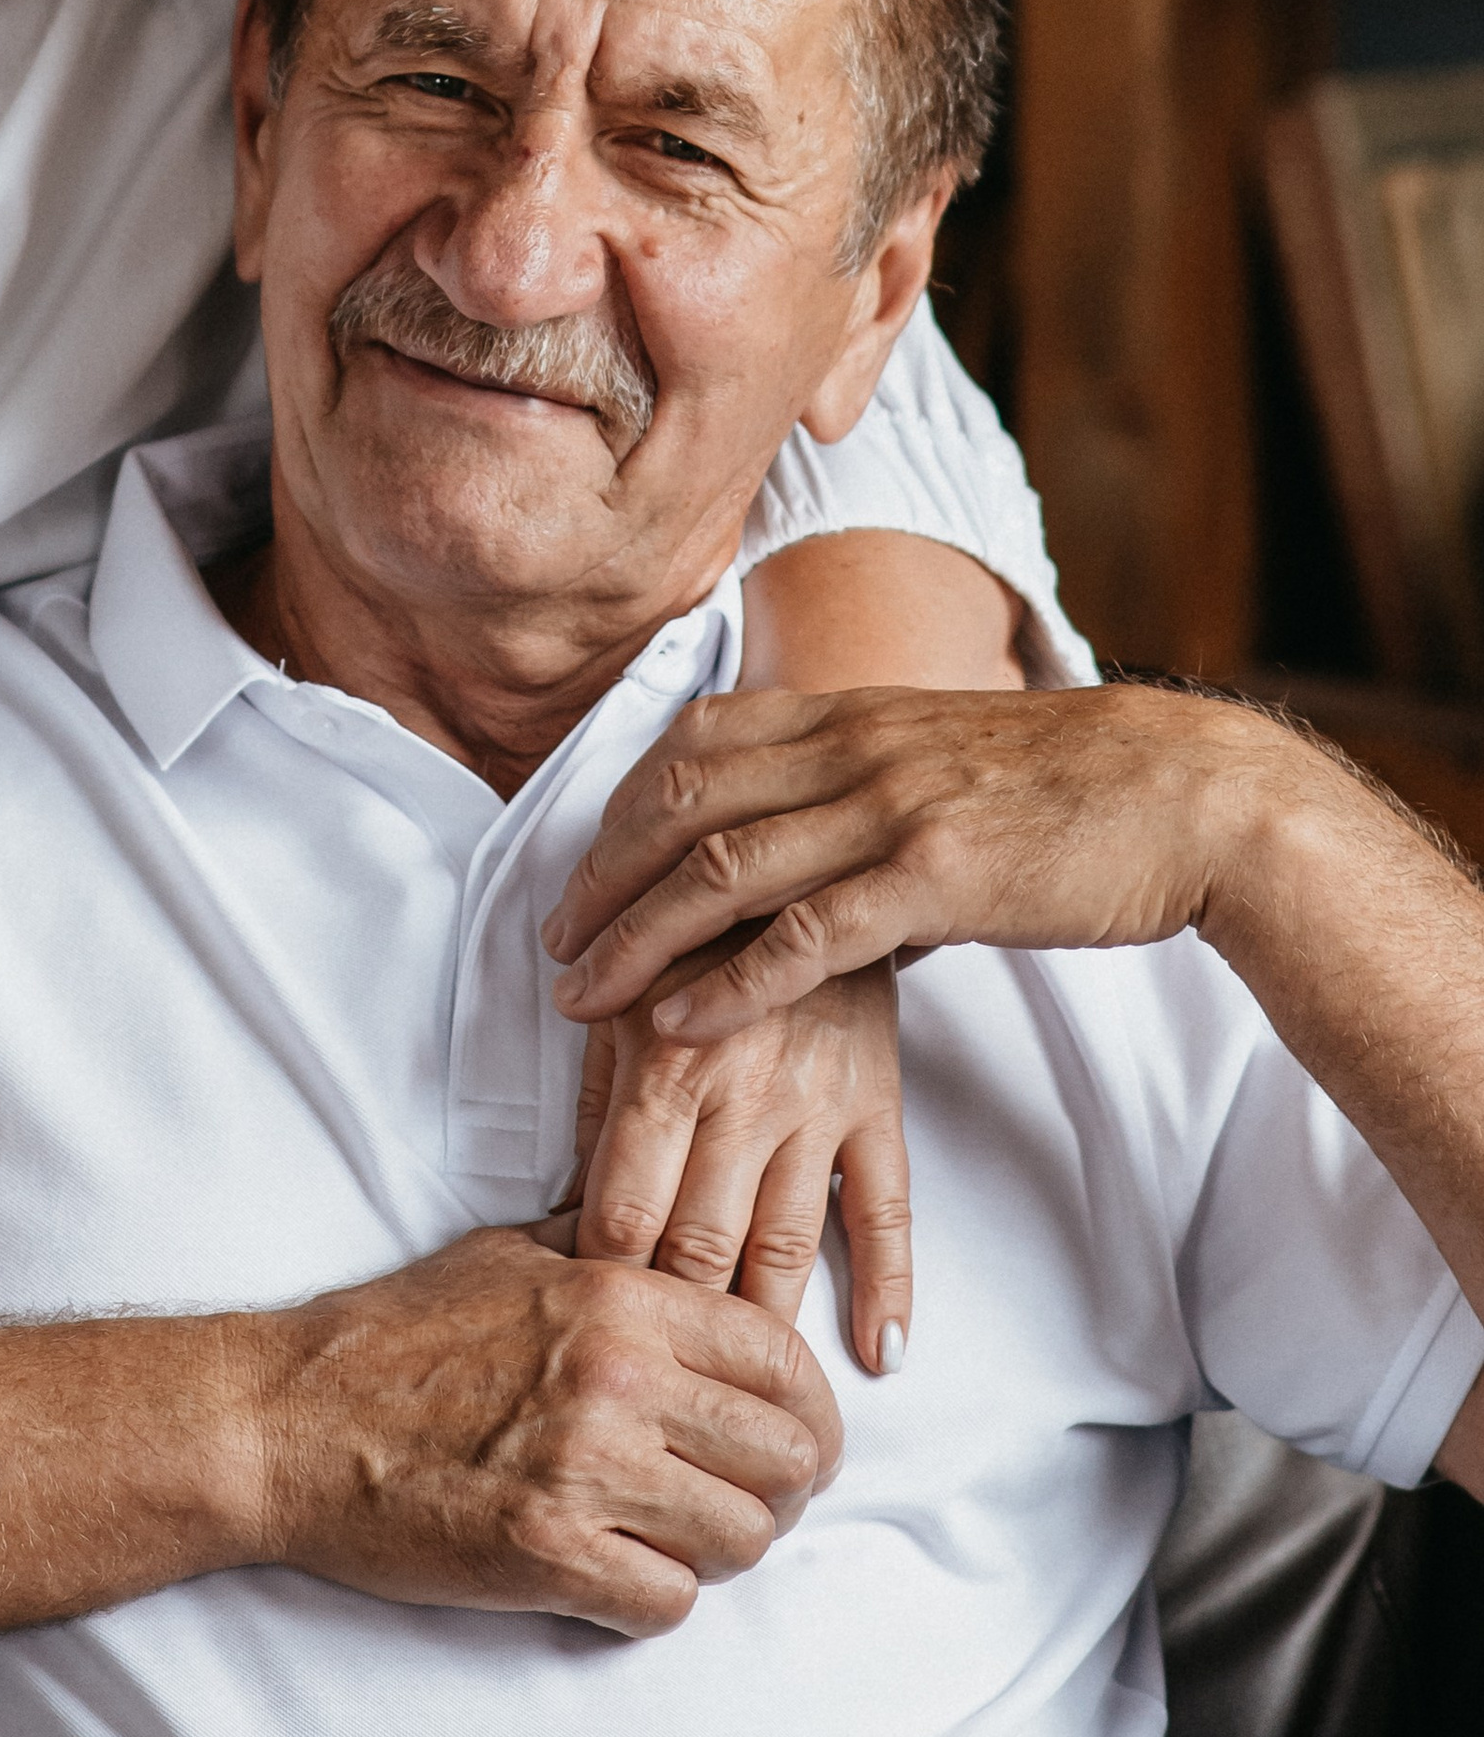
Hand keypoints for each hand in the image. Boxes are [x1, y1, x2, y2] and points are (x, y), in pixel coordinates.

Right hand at [257, 1224, 841, 1639]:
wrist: (292, 1419)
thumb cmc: (396, 1336)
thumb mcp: (511, 1252)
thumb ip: (609, 1253)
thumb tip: (687, 1260)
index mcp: (618, 1298)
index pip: (783, 1358)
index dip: (809, 1409)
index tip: (797, 1436)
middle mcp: (617, 1379)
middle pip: (785, 1454)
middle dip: (786, 1488)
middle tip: (753, 1500)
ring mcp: (585, 1472)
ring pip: (742, 1537)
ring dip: (722, 1549)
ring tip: (680, 1540)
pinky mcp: (547, 1556)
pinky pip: (668, 1602)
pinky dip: (656, 1600)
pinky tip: (622, 1576)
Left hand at [539, 681, 1304, 1042]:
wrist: (1184, 793)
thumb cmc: (1071, 787)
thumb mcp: (943, 757)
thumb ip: (865, 789)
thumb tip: (813, 862)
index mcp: (848, 712)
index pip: (691, 745)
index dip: (620, 810)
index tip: (581, 871)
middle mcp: (851, 748)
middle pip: (680, 804)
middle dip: (602, 879)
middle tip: (554, 946)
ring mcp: (889, 809)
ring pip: (721, 868)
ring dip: (637, 936)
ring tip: (583, 996)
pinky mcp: (934, 880)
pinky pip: (803, 936)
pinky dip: (728, 983)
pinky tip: (680, 1024)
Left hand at [560, 952, 909, 1376]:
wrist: (806, 856)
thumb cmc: (692, 932)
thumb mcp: (619, 996)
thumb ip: (595, 1102)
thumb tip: (571, 1211)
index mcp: (665, 1064)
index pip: (622, 1212)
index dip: (600, 1281)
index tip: (590, 1324)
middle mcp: (742, 1093)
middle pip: (698, 1246)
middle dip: (674, 1324)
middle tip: (660, 1382)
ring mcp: (818, 1105)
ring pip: (785, 1248)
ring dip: (763, 1332)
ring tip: (748, 1400)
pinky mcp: (878, 1105)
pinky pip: (887, 1211)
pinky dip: (888, 1290)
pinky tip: (880, 1355)